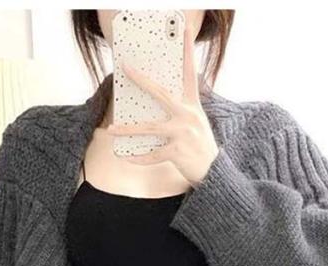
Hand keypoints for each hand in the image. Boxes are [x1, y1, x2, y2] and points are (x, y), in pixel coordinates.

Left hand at [103, 24, 219, 185]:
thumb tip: (156, 101)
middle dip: (142, 80)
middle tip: (127, 68)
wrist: (215, 171)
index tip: (183, 31)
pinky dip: (138, 157)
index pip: (189, 74)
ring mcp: (182, 133)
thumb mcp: (196, 122)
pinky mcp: (178, 152)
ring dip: (128, 129)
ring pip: (149, 128)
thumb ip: (181, 110)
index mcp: (193, 106)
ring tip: (112, 129)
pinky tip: (126, 156)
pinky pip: (152, 154)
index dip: (187, 52)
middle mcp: (188, 116)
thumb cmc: (201, 146)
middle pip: (161, 94)